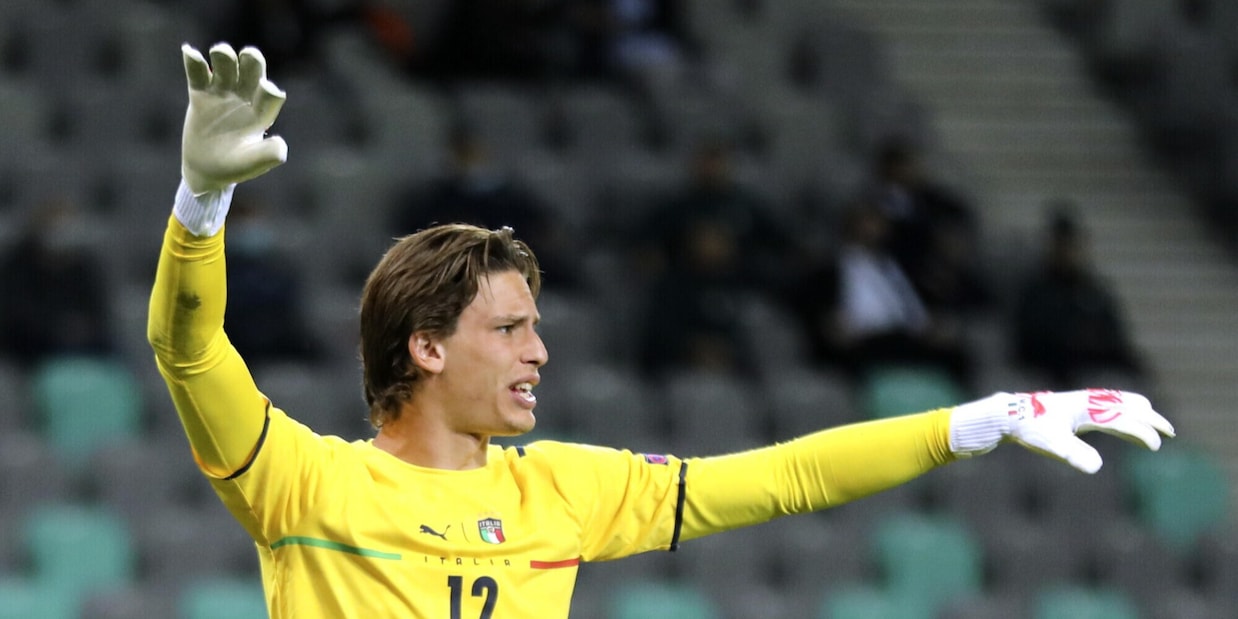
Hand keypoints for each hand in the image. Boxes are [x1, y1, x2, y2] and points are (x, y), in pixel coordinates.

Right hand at [181, 43, 287, 193]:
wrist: (206, 170)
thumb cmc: (234, 168)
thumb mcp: (251, 164)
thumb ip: (267, 155)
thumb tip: (281, 145)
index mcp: (261, 113)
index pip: (269, 96)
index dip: (269, 90)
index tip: (266, 88)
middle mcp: (245, 99)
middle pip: (252, 72)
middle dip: (252, 61)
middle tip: (248, 55)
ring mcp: (222, 95)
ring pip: (226, 67)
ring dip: (225, 57)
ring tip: (220, 52)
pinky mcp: (200, 95)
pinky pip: (197, 74)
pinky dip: (194, 62)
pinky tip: (190, 52)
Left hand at [950, 389, 1174, 473]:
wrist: (1007, 415)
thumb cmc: (1029, 428)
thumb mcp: (1050, 445)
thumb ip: (1074, 455)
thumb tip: (1096, 468)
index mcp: (1085, 408)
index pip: (1121, 419)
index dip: (1140, 432)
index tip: (1156, 446)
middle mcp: (1086, 402)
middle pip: (1126, 406)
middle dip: (1149, 418)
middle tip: (1169, 432)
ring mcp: (1081, 404)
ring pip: (1118, 404)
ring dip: (1139, 413)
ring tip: (1155, 425)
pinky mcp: (1074, 409)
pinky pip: (1107, 408)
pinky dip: (1123, 412)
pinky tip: (1123, 422)